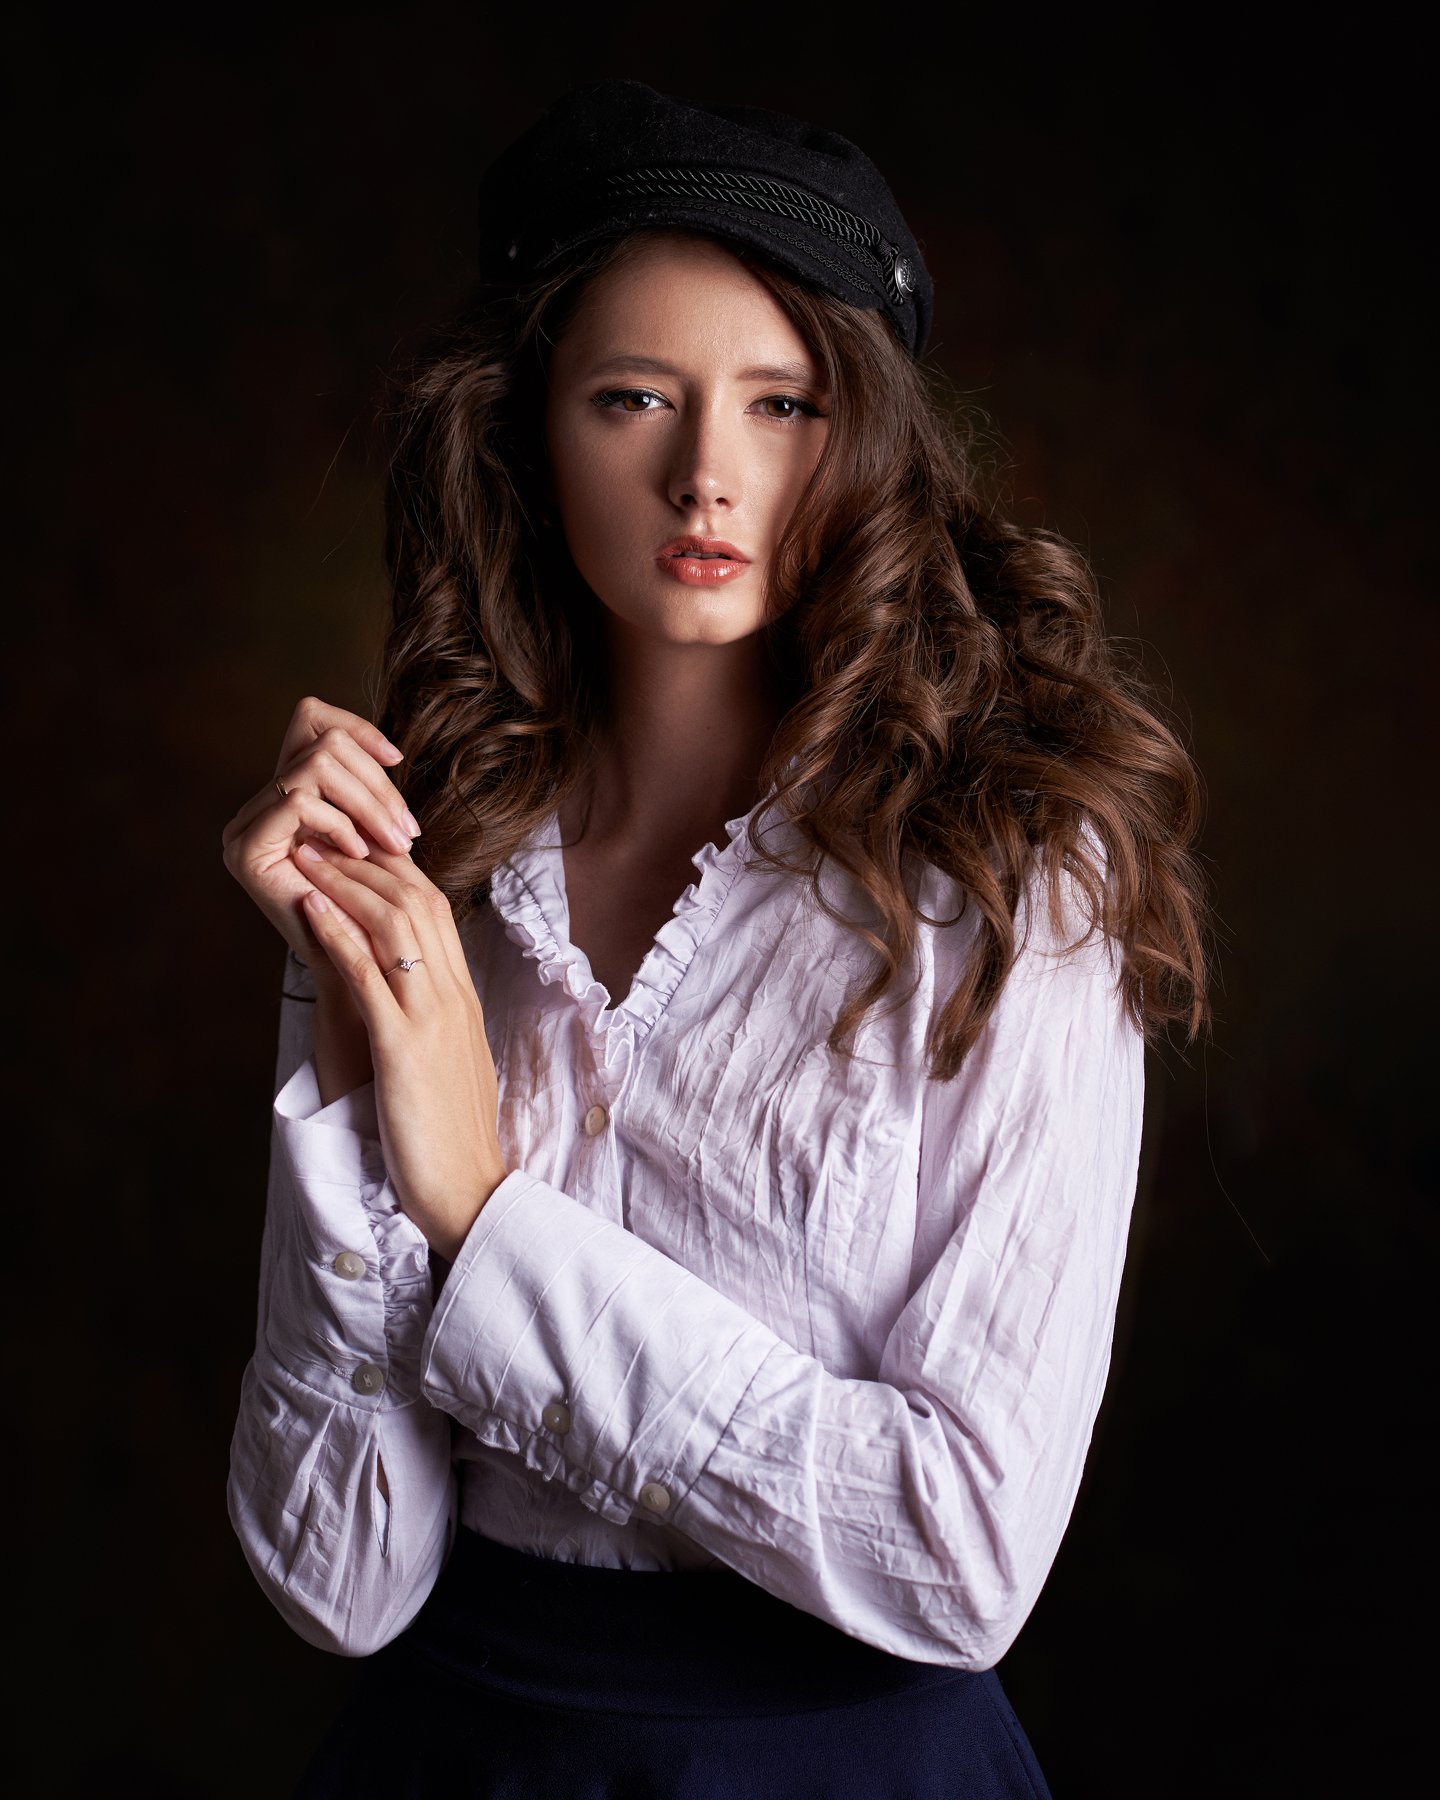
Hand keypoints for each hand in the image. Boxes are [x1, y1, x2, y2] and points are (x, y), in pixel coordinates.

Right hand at [220, 696, 419, 970]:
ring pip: (313, 764)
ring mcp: (246, 826)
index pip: (310, 719)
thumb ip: (370, 796)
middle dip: (375, 782)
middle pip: (319, 740)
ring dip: (367, 802)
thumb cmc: (372, 910)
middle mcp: (258, 806)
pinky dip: (339, 822)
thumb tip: (389, 751)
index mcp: (286, 796)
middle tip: (406, 829)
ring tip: (395, 844)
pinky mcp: (244, 849)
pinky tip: (360, 854)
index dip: (357, 728)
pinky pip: (297, 800)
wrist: (358, 972)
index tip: (397, 758)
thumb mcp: (376, 840)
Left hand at [294, 839, 509, 1261]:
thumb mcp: (444, 1061)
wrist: (470, 1192)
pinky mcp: (404, 1048)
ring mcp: (432, 1019)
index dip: (394, 871)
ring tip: (308, 854)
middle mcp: (453, 996)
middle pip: (417, 902)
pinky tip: (310, 907)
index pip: (435, 911)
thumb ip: (428, 1019)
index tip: (354, 848)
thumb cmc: (450, 1135)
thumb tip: (398, 992)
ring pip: (394, 925)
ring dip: (346, 883)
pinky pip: (370, 976)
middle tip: (323, 833)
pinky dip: (338, 933)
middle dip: (366, 861)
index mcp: (463, 999)